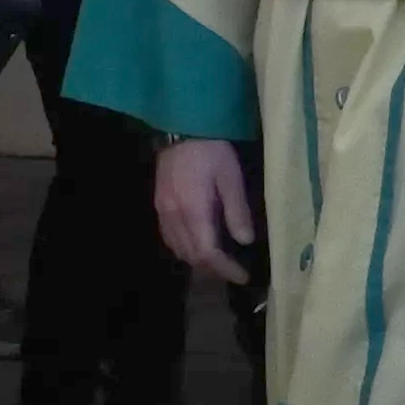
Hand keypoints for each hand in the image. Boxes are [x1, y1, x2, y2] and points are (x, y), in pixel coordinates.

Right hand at [154, 140, 260, 282]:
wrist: (181, 128)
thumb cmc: (211, 150)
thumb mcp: (231, 177)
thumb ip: (237, 210)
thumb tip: (245, 241)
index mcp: (193, 211)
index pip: (206, 252)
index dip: (224, 268)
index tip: (242, 276)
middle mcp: (173, 216)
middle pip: (190, 255)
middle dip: (212, 269)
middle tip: (234, 271)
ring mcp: (162, 211)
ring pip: (177, 248)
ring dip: (198, 260)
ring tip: (220, 261)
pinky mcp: (159, 204)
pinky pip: (169, 237)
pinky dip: (185, 247)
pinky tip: (199, 242)